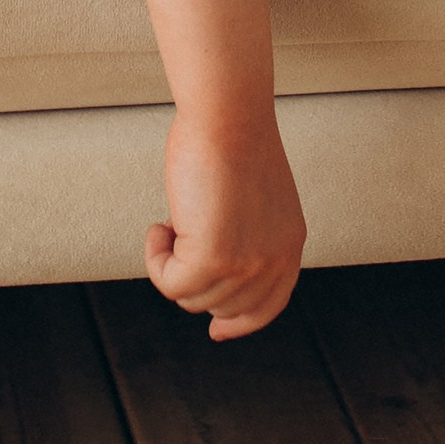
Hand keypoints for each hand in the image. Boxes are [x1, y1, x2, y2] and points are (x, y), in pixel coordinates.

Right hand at [148, 105, 306, 338]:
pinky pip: (170, 284)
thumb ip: (245, 238)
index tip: (216, 330)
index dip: (239, 322)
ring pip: (192, 297)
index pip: (267, 306)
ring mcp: (246, 264)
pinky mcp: (213, 260)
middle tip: (180, 233)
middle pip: (220, 306)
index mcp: (289, 245)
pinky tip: (160, 225)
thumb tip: (212, 275)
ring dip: (172, 262)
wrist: (225, 114)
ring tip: (173, 219)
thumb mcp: (253, 200)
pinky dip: (155, 258)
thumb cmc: (230, 141)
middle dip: (192, 277)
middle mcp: (273, 261)